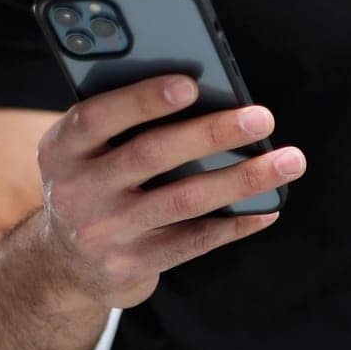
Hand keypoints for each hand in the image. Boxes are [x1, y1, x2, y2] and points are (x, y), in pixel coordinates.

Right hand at [35, 74, 304, 308]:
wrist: (64, 265)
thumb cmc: (92, 185)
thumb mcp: (84, 152)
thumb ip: (121, 124)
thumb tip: (203, 94)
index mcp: (62, 149)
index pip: (97, 117)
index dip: (142, 100)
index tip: (190, 84)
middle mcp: (76, 191)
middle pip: (152, 155)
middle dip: (212, 134)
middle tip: (261, 118)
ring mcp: (105, 232)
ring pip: (184, 200)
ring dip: (243, 179)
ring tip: (288, 161)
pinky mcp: (131, 265)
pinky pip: (195, 241)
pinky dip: (236, 223)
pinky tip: (268, 207)